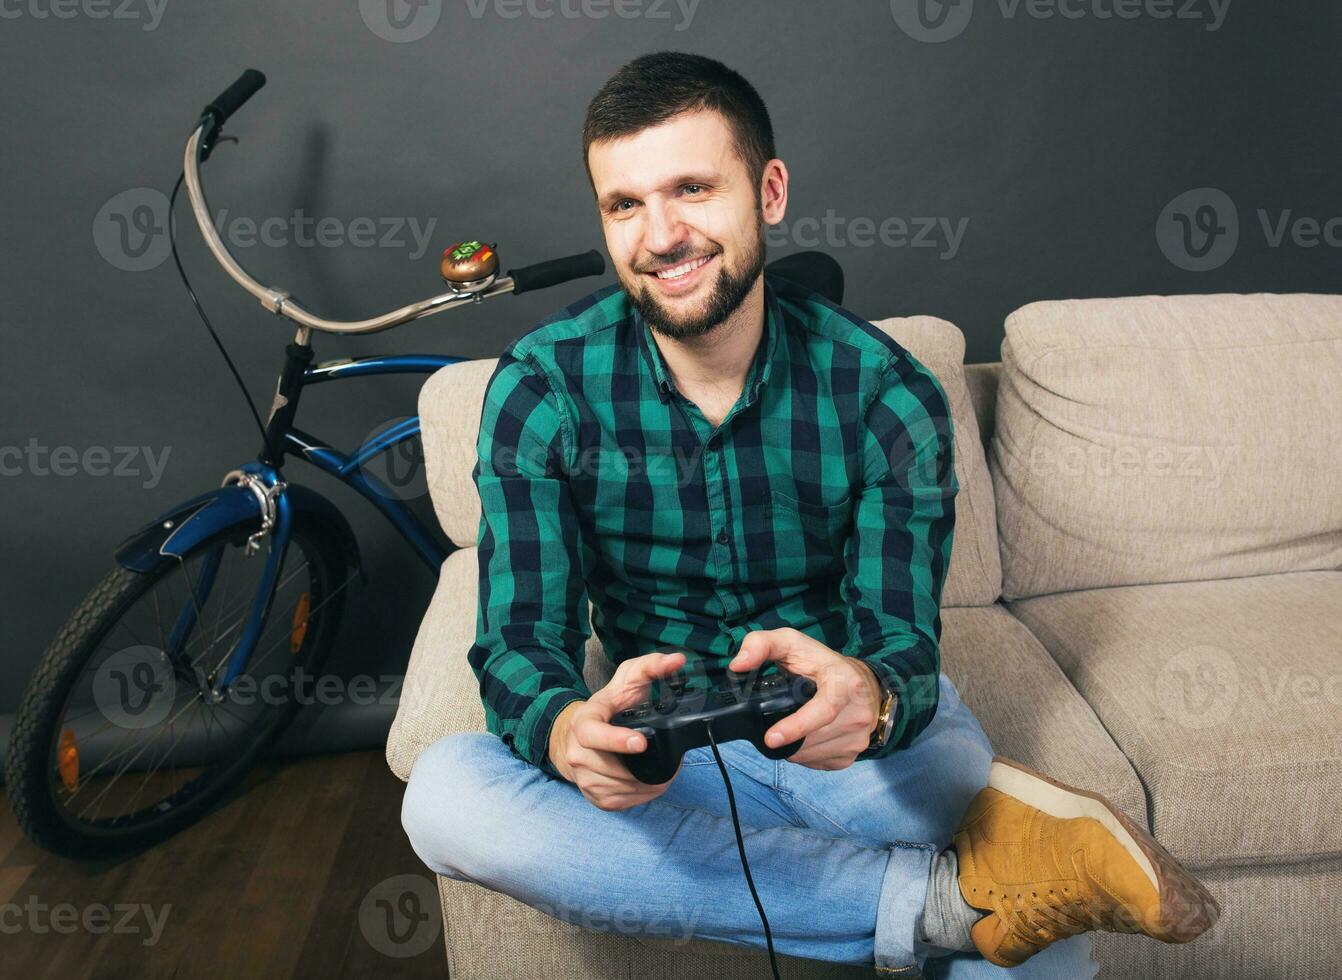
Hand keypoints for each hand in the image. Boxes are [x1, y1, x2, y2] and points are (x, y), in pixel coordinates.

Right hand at [547, 651, 687, 810]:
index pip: (593, 735)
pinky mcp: (594, 797)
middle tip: (674, 760)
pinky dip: (644, 794)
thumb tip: (677, 661)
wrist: (574, 736)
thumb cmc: (606, 708)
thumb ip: (651, 666)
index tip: (641, 743)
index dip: (616, 741)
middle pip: (614, 769)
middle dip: (647, 767)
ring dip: (649, 782)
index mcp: (582, 723)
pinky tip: (651, 781)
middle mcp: (578, 753)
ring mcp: (584, 779)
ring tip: (665, 768)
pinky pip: (624, 801)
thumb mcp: (625, 680)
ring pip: (623, 788)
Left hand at [729, 627, 882, 770]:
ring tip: (788, 729)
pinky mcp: (852, 754)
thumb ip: (761, 645)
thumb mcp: (792, 642)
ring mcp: (858, 736)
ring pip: (811, 754)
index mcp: (845, 682)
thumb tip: (738, 665)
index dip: (797, 726)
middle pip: (811, 738)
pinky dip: (804, 754)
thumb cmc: (822, 663)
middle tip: (772, 727)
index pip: (824, 710)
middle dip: (785, 737)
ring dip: (793, 747)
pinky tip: (803, 737)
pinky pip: (817, 762)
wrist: (863, 683)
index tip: (771, 738)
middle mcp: (857, 712)